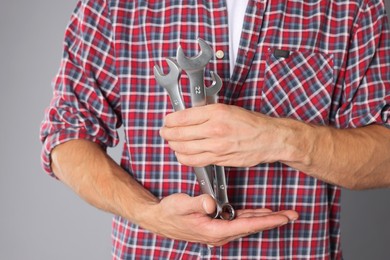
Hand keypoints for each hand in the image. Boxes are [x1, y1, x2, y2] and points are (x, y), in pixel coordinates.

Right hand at [142, 193, 297, 245]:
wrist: (159, 219)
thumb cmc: (170, 212)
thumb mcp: (181, 204)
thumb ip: (197, 203)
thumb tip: (211, 203)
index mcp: (213, 231)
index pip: (245, 226)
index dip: (265, 221)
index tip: (282, 217)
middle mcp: (219, 234)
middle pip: (251, 227)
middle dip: (272, 221)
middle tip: (292, 214)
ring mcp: (219, 232)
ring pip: (247, 225)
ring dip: (264, 219)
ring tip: (282, 214)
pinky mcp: (217, 226)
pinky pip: (239, 222)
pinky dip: (252, 217)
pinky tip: (260, 213)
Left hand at [160, 104, 296, 166]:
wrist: (269, 139)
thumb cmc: (250, 123)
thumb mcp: (227, 109)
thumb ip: (206, 113)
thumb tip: (186, 116)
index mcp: (216, 113)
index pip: (182, 117)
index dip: (170, 120)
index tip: (167, 121)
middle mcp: (214, 130)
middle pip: (179, 134)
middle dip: (167, 133)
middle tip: (164, 132)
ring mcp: (216, 147)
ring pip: (184, 149)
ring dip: (173, 146)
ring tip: (172, 142)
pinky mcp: (218, 159)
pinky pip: (194, 161)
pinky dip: (184, 157)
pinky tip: (182, 153)